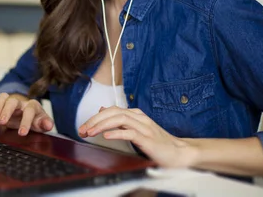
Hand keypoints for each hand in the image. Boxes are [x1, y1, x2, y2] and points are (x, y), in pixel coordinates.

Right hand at [0, 92, 53, 135]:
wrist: (29, 115)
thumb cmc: (35, 120)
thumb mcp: (42, 123)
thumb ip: (46, 124)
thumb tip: (49, 125)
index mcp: (32, 106)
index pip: (29, 111)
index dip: (26, 121)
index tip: (22, 133)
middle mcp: (20, 103)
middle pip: (13, 101)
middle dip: (7, 111)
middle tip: (2, 122)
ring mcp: (9, 103)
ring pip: (3, 97)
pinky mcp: (0, 107)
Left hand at [78, 106, 196, 167]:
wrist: (180, 153)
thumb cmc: (158, 143)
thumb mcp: (136, 129)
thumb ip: (121, 120)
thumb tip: (103, 109)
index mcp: (136, 115)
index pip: (112, 110)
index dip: (95, 117)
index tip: (83, 126)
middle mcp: (140, 118)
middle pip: (113, 112)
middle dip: (95, 120)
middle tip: (82, 129)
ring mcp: (145, 127)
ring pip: (120, 119)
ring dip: (102, 125)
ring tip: (90, 132)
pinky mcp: (148, 139)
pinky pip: (130, 133)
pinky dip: (117, 133)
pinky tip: (106, 136)